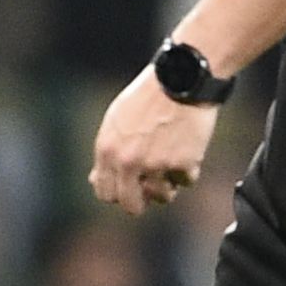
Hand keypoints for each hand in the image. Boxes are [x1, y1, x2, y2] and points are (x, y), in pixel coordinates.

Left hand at [89, 71, 215, 212]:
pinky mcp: (183, 164)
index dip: (118, 193)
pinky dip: (189, 169)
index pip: (105, 193)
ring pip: (163, 197)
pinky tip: (187, 148)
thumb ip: (107, 153)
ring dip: (169, 184)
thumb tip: (96, 180)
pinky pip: (187, 181)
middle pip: (131, 206)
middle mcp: (128, 161)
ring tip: (171, 161)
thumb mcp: (116, 121)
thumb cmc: (148, 97)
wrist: (181, 79)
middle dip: (142, 201)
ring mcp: (156, 165)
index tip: (128, 188)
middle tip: (151, 189)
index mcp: (107, 150)